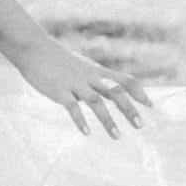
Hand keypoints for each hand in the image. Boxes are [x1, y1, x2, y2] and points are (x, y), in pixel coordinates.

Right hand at [15, 36, 154, 139]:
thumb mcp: (81, 66)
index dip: (139, 92)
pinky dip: (80, 120)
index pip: (125, 80)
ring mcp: (75, 83)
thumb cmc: (57, 59)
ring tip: (117, 136)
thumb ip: (95, 78)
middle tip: (141, 125)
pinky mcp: (59, 90)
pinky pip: (72, 107)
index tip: (151, 106)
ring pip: (96, 101)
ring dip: (108, 120)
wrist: (34, 48)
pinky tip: (87, 133)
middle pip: (115, 92)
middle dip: (129, 109)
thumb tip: (109, 91)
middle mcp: (90, 77)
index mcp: (97, 72)